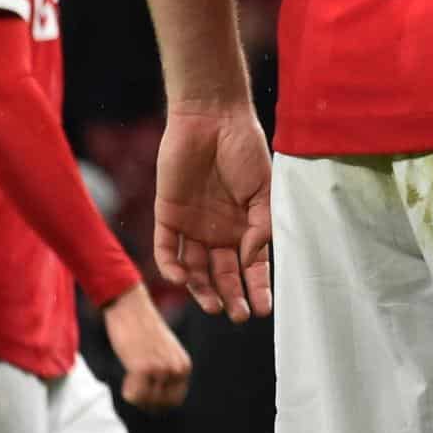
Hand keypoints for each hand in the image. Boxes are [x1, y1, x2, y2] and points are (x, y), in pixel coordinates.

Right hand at [102, 283, 191, 409]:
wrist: (131, 307)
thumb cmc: (142, 331)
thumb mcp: (163, 354)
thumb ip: (166, 374)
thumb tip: (158, 405)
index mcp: (184, 366)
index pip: (174, 401)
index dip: (157, 402)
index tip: (144, 391)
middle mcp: (177, 369)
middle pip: (160, 406)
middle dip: (145, 400)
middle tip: (134, 383)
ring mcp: (162, 369)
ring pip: (145, 402)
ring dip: (134, 393)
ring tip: (132, 371)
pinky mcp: (145, 368)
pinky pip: (134, 396)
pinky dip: (127, 390)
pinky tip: (129, 370)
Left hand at [155, 103, 273, 321]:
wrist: (212, 117)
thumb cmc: (245, 148)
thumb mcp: (264, 188)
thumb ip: (261, 224)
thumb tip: (252, 260)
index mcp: (244, 224)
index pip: (251, 266)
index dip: (258, 287)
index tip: (264, 309)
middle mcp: (218, 230)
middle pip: (222, 274)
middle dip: (231, 296)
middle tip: (238, 315)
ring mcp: (193, 225)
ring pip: (195, 270)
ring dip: (202, 290)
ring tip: (213, 306)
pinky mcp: (168, 216)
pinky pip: (168, 250)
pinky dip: (173, 268)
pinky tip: (184, 279)